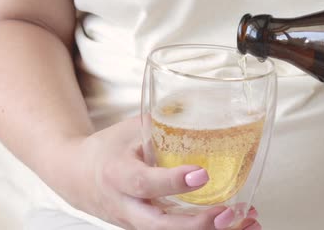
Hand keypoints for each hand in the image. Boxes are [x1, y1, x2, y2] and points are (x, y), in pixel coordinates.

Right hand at [58, 117, 259, 229]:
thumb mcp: (132, 129)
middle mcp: (127, 206)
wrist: (76, 177)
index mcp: (119, 175)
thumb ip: (166, 122)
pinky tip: (238, 224)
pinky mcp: (148, 229)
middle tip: (229, 212)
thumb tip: (207, 106)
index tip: (202, 173)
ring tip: (247, 222)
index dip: (173, 181)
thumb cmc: (108, 149)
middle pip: (161, 226)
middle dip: (197, 224)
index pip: (146, 183)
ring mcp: (137, 223)